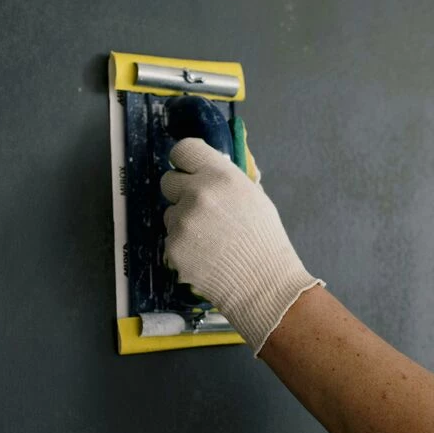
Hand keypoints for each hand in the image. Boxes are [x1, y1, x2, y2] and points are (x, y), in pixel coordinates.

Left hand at [161, 138, 321, 354]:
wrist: (263, 283)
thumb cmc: (265, 240)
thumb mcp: (254, 197)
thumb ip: (227, 180)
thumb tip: (208, 170)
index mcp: (221, 175)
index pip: (184, 150)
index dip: (185, 161)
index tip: (188, 170)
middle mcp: (198, 193)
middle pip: (168, 181)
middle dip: (181, 192)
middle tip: (201, 210)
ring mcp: (183, 221)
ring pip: (170, 214)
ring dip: (184, 223)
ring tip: (211, 241)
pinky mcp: (173, 247)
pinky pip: (171, 239)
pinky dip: (184, 247)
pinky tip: (205, 257)